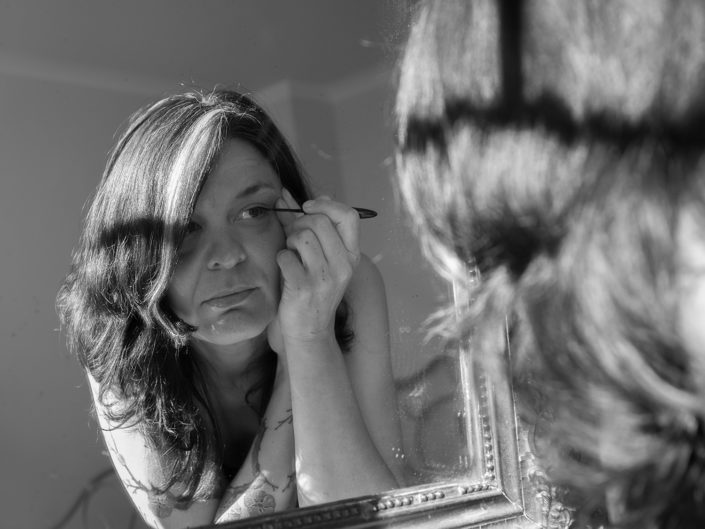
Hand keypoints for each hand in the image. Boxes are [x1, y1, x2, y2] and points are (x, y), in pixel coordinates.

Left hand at [267, 189, 359, 351]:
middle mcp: (343, 266)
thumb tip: (290, 195)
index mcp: (350, 255)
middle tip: (294, 238)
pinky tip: (285, 269)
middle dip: (300, 223)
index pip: (349, 216)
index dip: (326, 205)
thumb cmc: (311, 289)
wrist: (308, 330)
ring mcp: (325, 278)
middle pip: (320, 221)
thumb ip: (304, 225)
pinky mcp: (304, 288)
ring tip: (291, 255)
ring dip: (290, 242)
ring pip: (303, 236)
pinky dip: (281, 258)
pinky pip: (286, 256)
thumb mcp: (317, 257)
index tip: (307, 208)